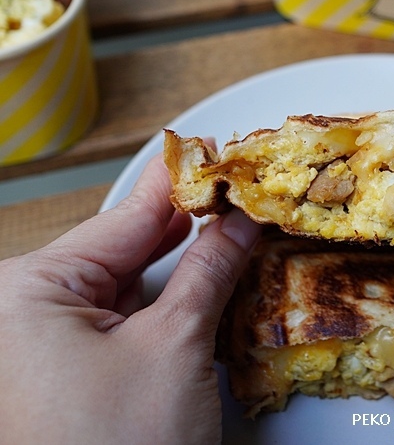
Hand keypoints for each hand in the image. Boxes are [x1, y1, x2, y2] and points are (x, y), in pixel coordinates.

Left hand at [0, 156, 260, 443]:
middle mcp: (23, 312)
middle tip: (239, 198)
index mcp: (26, 291)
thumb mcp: (175, 345)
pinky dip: (164, 305)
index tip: (218, 152)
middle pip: (124, 248)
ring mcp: (43, 346)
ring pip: (127, 285)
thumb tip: (239, 219)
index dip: (182, 185)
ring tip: (231, 236)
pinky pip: (122, 320)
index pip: (125, 218)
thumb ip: (208, 269)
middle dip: (187, 229)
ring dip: (180, 269)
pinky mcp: (68, 372)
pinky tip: (202, 287)